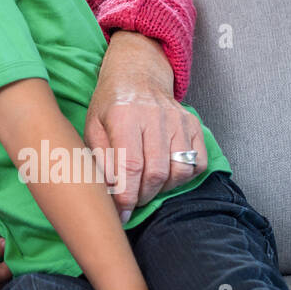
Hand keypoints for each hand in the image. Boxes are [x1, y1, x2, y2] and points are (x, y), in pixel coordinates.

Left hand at [86, 30, 207, 219]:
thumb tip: (109, 192)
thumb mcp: (92, 126)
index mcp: (124, 115)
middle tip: (131, 202)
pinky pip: (198, 163)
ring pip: (179, 170)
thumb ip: (99, 158)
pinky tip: (166, 176)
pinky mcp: (194, 125)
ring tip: (146, 188)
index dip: (126, 195)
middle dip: (143, 196)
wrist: (137, 76)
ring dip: (163, 190)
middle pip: (156, 172)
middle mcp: (154, 116)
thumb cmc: (110, 105)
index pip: (130, 165)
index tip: (121, 213)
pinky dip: (184, 178)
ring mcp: (178, 120)